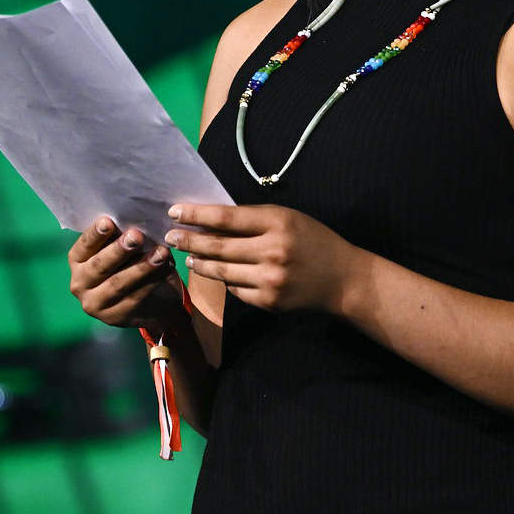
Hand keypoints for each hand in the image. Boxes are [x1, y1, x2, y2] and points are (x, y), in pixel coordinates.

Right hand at [68, 217, 186, 333]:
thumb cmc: (130, 263)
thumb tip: (132, 217)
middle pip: (99, 265)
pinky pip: (135, 297)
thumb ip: (119, 237)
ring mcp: (95, 304)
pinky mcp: (115, 317)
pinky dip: (152, 280)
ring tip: (161, 252)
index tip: (108, 221)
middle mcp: (79, 284)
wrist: (149, 302)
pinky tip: (166, 267)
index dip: (95, 234)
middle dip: (119, 250)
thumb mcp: (120, 250)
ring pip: (118, 283)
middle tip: (137, 236)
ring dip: (141, 266)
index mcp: (77, 262)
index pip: (83, 246)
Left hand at [165, 203, 363, 314]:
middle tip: (170, 236)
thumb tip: (210, 221)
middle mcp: (272, 250)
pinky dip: (224, 280)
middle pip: (218, 245)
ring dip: (200, 263)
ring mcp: (269, 279)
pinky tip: (217, 273)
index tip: (175, 211)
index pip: (226, 216)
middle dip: (189, 240)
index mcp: (277, 222)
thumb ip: (253, 219)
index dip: (197, 214)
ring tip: (188, 257)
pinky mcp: (268, 301)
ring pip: (221, 271)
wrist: (342, 279)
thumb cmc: (313, 241)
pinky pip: (235, 290)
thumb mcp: (287, 218)